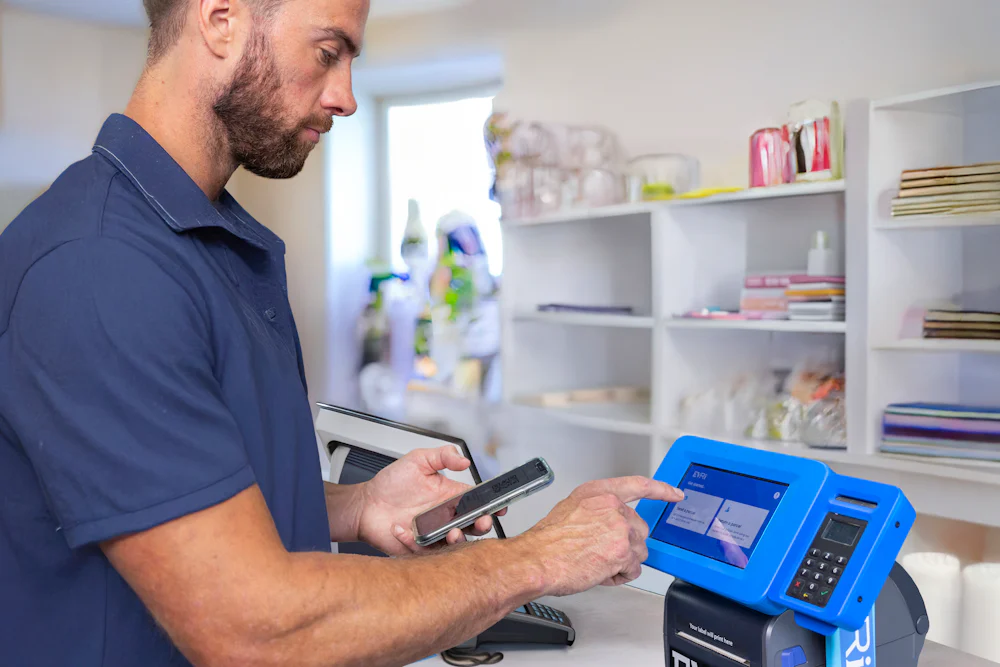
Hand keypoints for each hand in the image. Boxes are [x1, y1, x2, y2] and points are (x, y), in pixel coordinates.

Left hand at [356, 446, 502, 555]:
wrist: (365, 505)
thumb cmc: (390, 483)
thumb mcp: (417, 460)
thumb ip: (442, 456)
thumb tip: (465, 460)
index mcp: (449, 496)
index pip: (477, 502)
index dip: (491, 505)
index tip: (499, 506)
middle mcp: (445, 517)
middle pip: (473, 525)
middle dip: (482, 525)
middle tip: (482, 521)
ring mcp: (434, 534)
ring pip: (455, 543)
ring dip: (458, 539)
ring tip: (452, 532)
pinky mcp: (419, 548)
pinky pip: (426, 551)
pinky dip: (415, 543)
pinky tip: (401, 529)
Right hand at [520, 477, 683, 596]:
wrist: (537, 560)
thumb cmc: (547, 541)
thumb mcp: (571, 508)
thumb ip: (597, 510)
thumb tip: (609, 522)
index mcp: (599, 493)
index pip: (639, 485)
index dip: (661, 490)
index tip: (675, 494)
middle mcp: (613, 507)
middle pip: (639, 529)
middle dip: (626, 543)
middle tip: (601, 551)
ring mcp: (620, 529)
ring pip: (639, 551)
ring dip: (622, 561)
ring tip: (596, 562)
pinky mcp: (623, 552)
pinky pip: (634, 569)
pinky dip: (620, 576)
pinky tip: (600, 571)